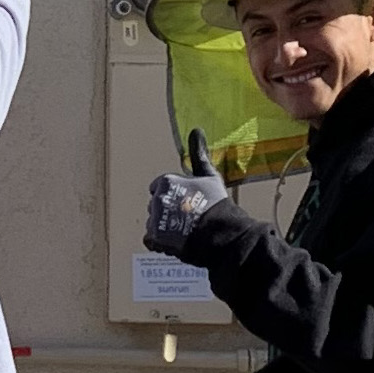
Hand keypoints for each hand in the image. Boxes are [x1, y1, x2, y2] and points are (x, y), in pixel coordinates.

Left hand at [143, 129, 229, 258]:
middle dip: (168, 211)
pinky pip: (151, 240)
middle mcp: (156, 199)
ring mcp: (154, 219)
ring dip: (165, 227)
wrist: (221, 234)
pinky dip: (161, 242)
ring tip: (186, 230)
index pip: (159, 186)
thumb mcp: (209, 176)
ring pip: (154, 223)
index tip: (187, 202)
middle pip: (156, 205)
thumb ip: (198, 154)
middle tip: (188, 218)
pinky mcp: (154, 238)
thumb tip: (196, 130)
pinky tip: (177, 241)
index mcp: (166, 181)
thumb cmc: (217, 204)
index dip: (174, 195)